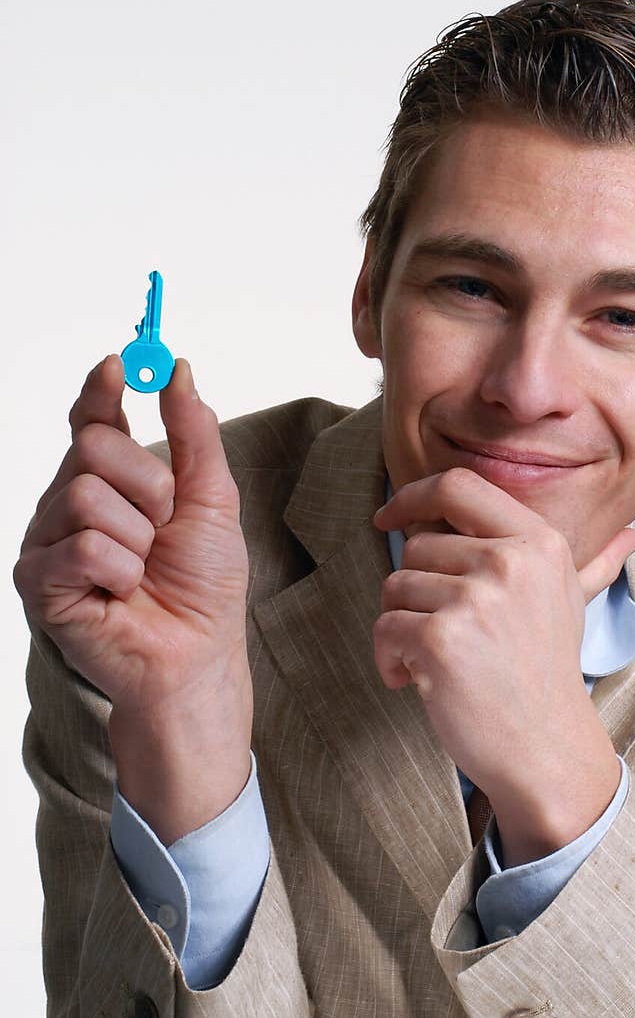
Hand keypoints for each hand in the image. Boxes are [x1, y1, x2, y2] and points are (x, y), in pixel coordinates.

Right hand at [13, 354, 251, 842]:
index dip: (102, 388)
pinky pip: (82, 546)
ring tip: (143, 569)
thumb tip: (181, 370)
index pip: (93, 419)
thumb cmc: (203, 586)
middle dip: (149, 485)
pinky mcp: (39, 582)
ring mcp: (48, 541)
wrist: (197, 655)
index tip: (120, 362)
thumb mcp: (212, 499)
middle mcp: (69, 503)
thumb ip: (193, 435)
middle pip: (91, 446)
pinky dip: (120, 570)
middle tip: (164, 526)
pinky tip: (121, 593)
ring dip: (138, 535)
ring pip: (86, 495)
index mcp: (109, 481)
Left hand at [372, 467, 634, 863]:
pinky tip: (417, 682)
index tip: (388, 516)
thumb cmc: (549, 673)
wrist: (546, 749)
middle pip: (415, 544)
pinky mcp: (441, 639)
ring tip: (438, 660)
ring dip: (401, 627)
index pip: (457, 485)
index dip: (413, 494)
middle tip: (443, 632)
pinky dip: (388, 659)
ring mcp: (476, 600)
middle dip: (414, 590)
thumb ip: (595, 564)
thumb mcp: (575, 605)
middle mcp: (510, 562)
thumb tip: (632, 534)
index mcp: (538, 542)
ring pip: (395, 586)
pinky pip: (385, 628)